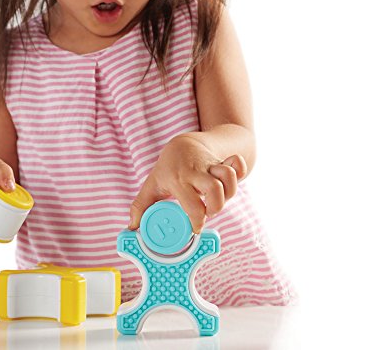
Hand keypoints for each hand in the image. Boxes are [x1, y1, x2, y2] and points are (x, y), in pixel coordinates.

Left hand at [129, 134, 246, 232]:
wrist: (184, 143)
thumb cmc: (168, 168)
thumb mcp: (152, 184)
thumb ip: (141, 206)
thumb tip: (131, 227)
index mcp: (178, 180)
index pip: (192, 205)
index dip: (197, 221)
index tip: (196, 228)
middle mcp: (196, 171)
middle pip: (215, 190)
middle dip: (216, 207)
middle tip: (208, 211)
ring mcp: (211, 164)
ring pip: (229, 177)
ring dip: (229, 192)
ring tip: (218, 198)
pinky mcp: (223, 160)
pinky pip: (238, 163)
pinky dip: (240, 172)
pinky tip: (229, 181)